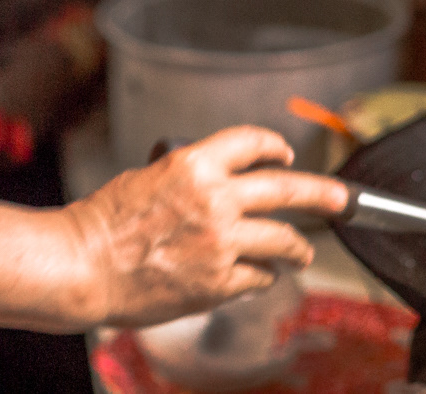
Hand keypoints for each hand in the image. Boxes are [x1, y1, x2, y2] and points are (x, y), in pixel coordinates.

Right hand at [60, 127, 350, 328]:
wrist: (83, 266)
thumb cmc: (104, 223)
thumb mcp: (150, 178)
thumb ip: (192, 181)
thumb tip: (218, 189)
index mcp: (195, 166)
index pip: (251, 143)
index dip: (274, 145)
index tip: (285, 152)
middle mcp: (216, 199)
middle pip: (287, 189)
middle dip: (323, 192)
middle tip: (342, 198)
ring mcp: (222, 243)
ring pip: (283, 239)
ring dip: (298, 247)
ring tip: (304, 253)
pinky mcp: (219, 282)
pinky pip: (258, 277)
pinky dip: (263, 276)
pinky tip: (260, 277)